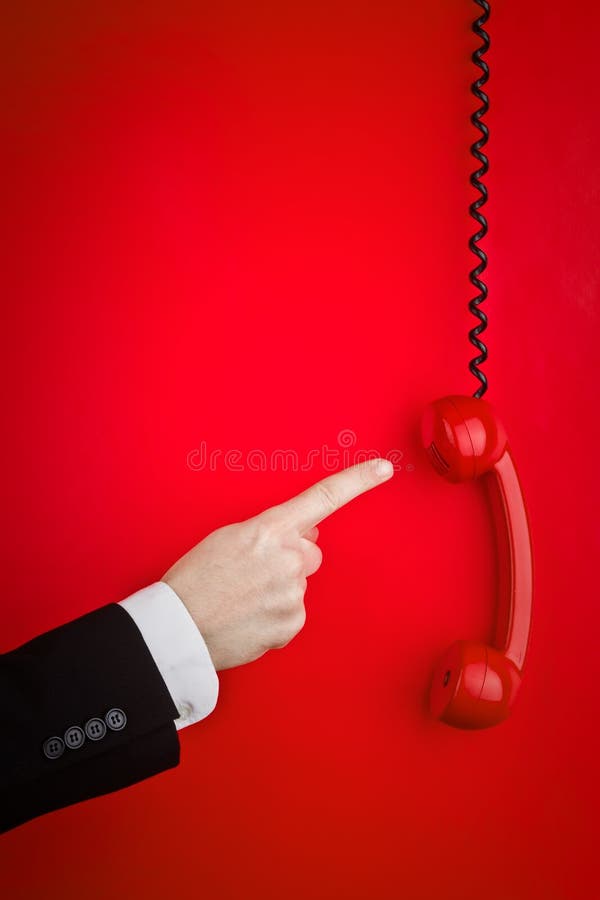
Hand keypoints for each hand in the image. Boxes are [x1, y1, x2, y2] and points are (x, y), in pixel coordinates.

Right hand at [162, 458, 393, 670]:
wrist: (179, 628)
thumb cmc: (196, 580)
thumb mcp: (228, 539)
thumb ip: (272, 533)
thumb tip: (305, 536)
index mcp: (270, 529)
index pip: (322, 498)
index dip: (357, 481)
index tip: (383, 469)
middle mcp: (289, 558)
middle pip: (310, 553)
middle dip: (290, 561)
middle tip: (252, 575)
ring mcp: (293, 592)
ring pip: (297, 586)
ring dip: (277, 592)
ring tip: (240, 600)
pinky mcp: (293, 622)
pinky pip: (292, 615)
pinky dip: (274, 618)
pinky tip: (247, 618)